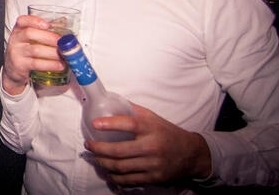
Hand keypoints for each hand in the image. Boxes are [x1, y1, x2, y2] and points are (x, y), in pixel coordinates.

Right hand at [1, 13, 63, 94]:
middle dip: (49, 37)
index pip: (22, 21)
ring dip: (53, 52)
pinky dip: (51, 64)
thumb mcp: (29, 39)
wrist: (12, 69)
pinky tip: (59, 65)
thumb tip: (64, 25)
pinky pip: (36, 64)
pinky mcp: (20, 65)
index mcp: (19, 30)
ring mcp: (16, 53)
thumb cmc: (25, 51)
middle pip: (29, 33)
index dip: (34, 21)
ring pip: (35, 50)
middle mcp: (16, 40)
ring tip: (64, 55)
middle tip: (62, 42)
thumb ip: (43, 32)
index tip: (47, 24)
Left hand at [84, 103, 212, 187]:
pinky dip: (116, 178)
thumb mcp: (153, 118)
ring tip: (95, 158)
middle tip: (89, 145)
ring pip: (121, 167)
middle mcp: (152, 147)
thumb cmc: (168, 133)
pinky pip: (130, 180)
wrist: (192, 154)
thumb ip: (133, 110)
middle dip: (99, 149)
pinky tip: (108, 172)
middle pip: (119, 151)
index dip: (110, 124)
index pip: (129, 124)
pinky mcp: (154, 178)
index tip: (95, 123)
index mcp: (151, 128)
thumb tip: (111, 101)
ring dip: (103, 163)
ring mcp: (153, 165)